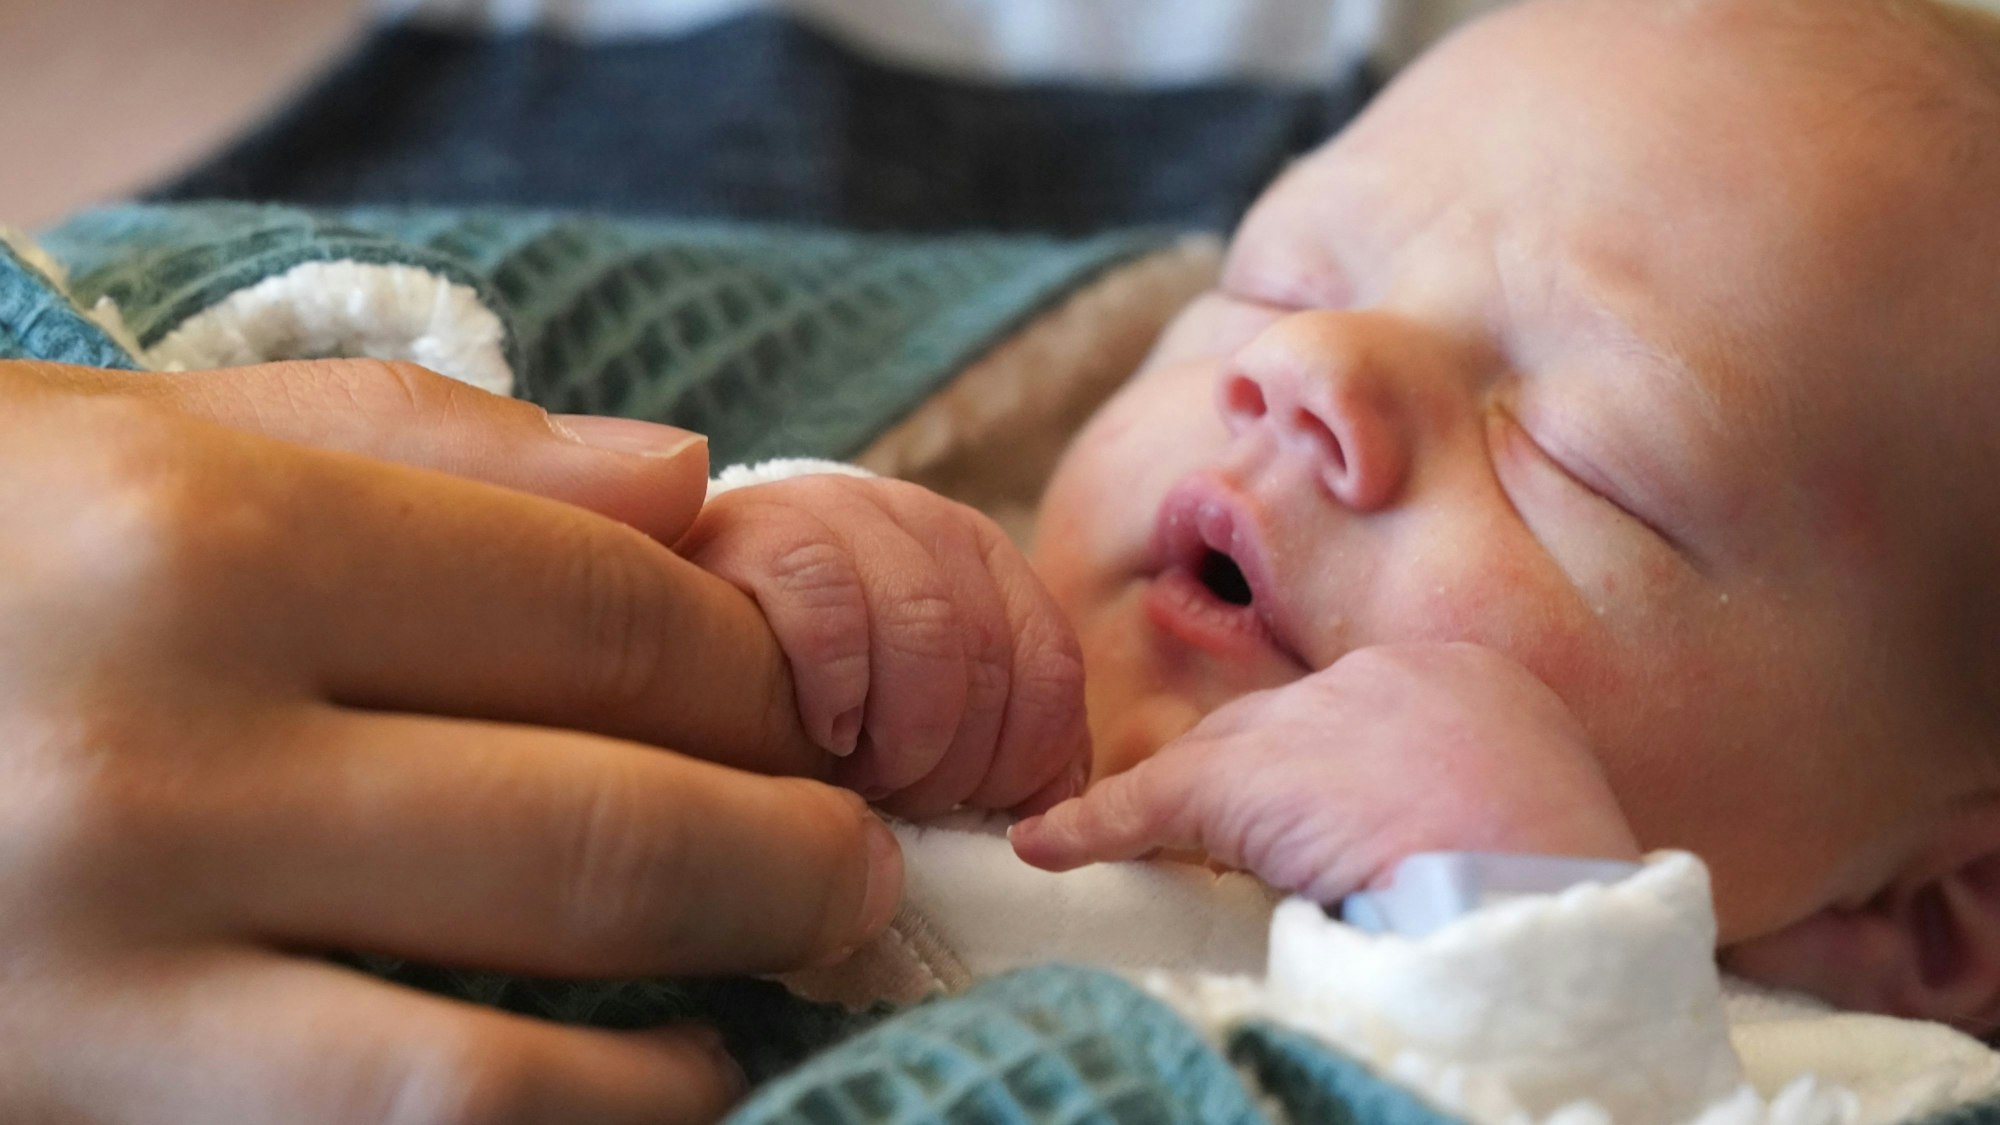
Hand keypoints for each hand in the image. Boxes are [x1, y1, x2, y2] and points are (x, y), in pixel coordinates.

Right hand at [0, 359, 901, 1123]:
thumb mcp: (144, 442)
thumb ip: (431, 453)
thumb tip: (693, 487)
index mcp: (195, 544)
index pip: (612, 614)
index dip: (762, 665)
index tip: (808, 696)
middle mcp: (150, 763)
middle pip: (608, 818)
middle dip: (792, 841)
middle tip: (853, 847)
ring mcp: (95, 978)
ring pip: (512, 1052)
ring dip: (710, 1014)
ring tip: (788, 967)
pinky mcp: (67, 1117)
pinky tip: (639, 1081)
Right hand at [679, 474, 1089, 817]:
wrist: (662, 607)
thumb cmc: (801, 683)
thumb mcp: (911, 699)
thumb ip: (990, 741)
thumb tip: (1049, 818)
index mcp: (981, 559)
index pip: (1053, 669)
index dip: (1027, 763)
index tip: (976, 813)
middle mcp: (923, 519)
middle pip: (991, 662)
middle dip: (954, 763)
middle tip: (902, 802)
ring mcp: (841, 512)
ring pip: (928, 635)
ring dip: (902, 738)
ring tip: (859, 775)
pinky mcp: (760, 528)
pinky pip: (832, 612)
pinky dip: (836, 690)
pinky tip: (816, 730)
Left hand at [1010, 643, 1639, 902]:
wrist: (1538, 904)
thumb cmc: (1559, 889)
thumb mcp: (1535, 825)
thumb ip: (1473, 810)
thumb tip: (1433, 851)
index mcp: (1474, 683)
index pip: (1364, 719)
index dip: (1333, 775)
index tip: (1330, 818)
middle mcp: (1384, 678)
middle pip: (1283, 731)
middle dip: (1258, 787)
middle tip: (1251, 842)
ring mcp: (1308, 723)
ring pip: (1219, 766)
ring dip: (1180, 812)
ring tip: (1141, 848)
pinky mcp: (1241, 781)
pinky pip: (1152, 804)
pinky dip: (1100, 826)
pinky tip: (1053, 845)